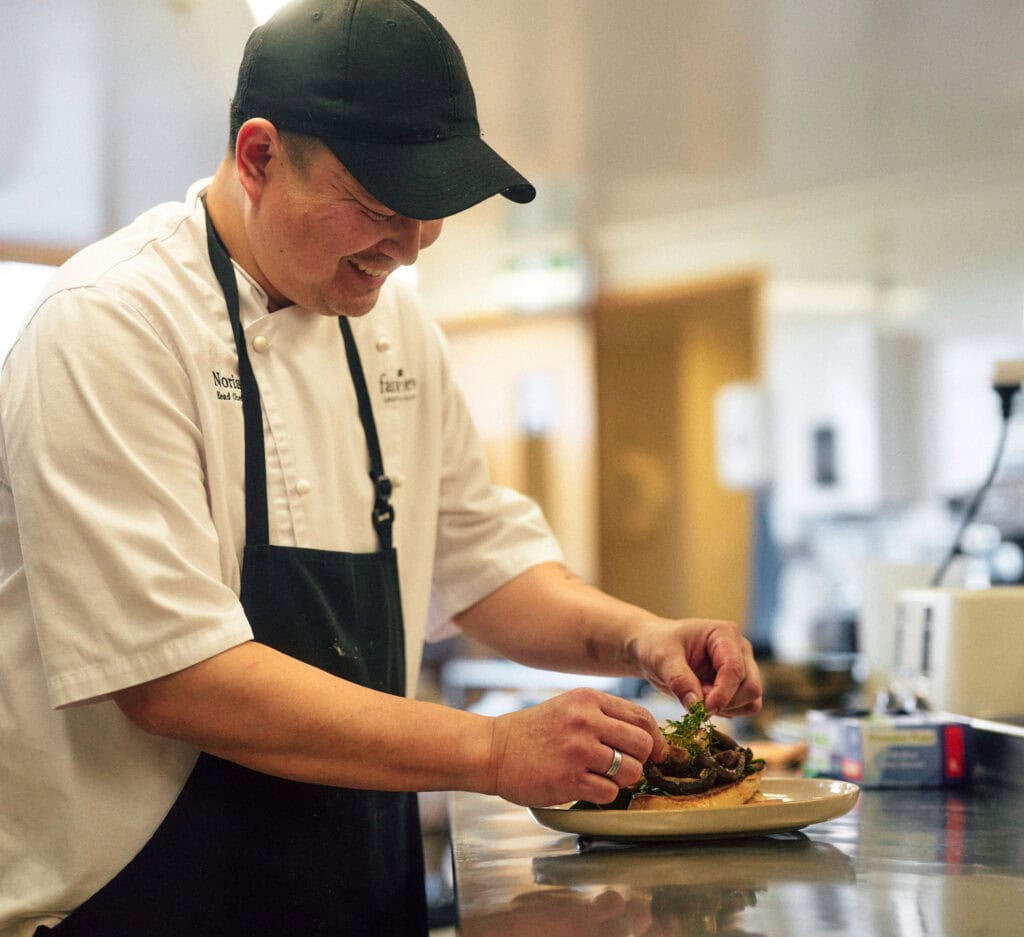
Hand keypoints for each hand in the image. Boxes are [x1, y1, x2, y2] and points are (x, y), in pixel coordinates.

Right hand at [487, 688, 667, 806]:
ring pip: (630, 771)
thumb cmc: (534, 732)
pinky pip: (609, 793)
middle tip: (626, 766)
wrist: (493, 750)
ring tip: (603, 776)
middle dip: (642, 760)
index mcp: (589, 700)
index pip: (642, 717)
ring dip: (623, 779)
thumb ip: (604, 716)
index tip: (656, 752)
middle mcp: (586, 721)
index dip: (656, 738)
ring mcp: (577, 751)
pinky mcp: (568, 779)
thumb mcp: (569, 707)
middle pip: (643, 744)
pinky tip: (586, 786)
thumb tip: (648, 737)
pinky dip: (604, 794)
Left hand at [626, 617, 761, 716]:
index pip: (735, 669)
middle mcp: (740, 650)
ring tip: (696, 695)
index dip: (722, 694)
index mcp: (725, 634)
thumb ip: (679, 680)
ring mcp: (743, 668)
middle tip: (693, 699)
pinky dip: (725, 712)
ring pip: (751, 701)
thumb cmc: (658, 645)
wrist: (654, 649)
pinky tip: (703, 700)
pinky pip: (743, 708)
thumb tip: (696, 705)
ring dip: (725, 708)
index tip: (702, 709)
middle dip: (723, 701)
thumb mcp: (662, 659)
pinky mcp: (739, 685)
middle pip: (751, 688)